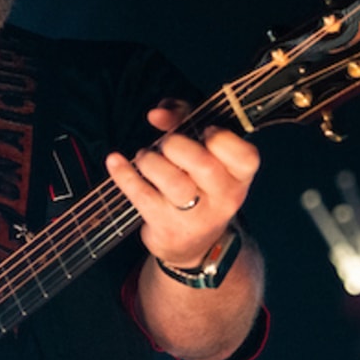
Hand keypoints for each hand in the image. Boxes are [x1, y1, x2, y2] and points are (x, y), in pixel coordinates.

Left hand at [104, 99, 259, 267]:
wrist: (192, 245)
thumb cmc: (196, 183)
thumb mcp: (202, 151)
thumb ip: (184, 119)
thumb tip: (157, 114)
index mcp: (239, 176)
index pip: (244, 156)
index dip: (223, 138)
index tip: (205, 131)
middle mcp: (224, 198)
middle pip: (203, 165)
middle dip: (176, 145)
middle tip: (165, 145)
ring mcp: (196, 216)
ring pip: (174, 183)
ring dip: (151, 161)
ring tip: (145, 157)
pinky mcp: (167, 227)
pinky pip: (142, 196)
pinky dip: (124, 174)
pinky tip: (115, 161)